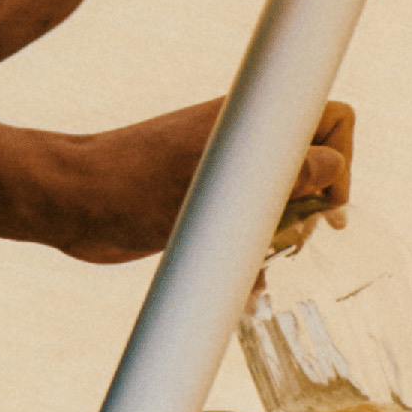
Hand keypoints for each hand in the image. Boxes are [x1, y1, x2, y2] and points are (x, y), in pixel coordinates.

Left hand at [53, 98, 354, 265]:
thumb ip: (280, 178)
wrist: (70, 202)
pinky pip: (247, 228)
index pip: (328, 120)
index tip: (327, 207)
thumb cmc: (133, 185)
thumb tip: (332, 169)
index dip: (341, 159)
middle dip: (316, 204)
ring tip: (270, 262)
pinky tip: (248, 292)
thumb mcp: (214, 186)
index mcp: (249, 123)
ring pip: (282, 201)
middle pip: (311, 164)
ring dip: (286, 234)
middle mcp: (244, 146)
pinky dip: (252, 256)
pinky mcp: (203, 209)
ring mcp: (225, 177)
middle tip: (298, 234)